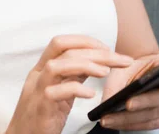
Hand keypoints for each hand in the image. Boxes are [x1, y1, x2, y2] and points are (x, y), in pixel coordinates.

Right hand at [5, 35, 133, 133]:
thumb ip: (73, 76)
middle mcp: (38, 75)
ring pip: (56, 66)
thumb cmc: (42, 116)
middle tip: (120, 59)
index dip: (85, 41)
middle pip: (65, 51)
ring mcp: (37, 90)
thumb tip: (93, 61)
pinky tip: (90, 95)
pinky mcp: (40, 108)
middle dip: (96, 52)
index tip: (107, 49)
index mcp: (42, 68)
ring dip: (85, 65)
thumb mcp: (59, 91)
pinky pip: (55, 93)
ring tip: (106, 72)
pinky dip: (75, 90)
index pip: (61, 43)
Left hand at [100, 53, 158, 130]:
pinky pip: (152, 124)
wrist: (138, 74)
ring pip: (157, 114)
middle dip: (145, 102)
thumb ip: (118, 79)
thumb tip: (107, 99)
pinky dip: (133, 124)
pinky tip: (116, 122)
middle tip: (126, 104)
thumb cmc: (136, 68)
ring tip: (109, 118)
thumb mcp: (125, 67)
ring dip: (131, 119)